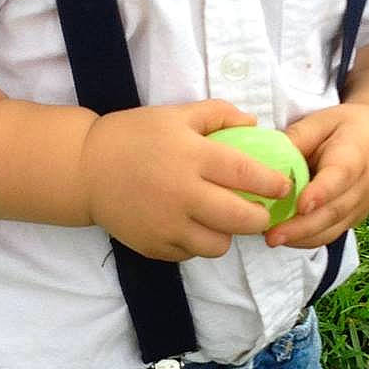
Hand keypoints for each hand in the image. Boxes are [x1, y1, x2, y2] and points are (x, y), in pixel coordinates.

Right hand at [80, 101, 295, 258]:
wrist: (85, 169)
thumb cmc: (133, 136)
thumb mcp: (175, 114)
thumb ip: (218, 114)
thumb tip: (254, 124)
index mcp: (192, 157)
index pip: (247, 176)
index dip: (273, 184)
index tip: (283, 186)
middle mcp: (183, 194)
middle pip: (242, 219)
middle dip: (260, 217)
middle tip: (259, 210)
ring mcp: (168, 225)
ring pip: (219, 244)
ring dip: (227, 234)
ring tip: (220, 219)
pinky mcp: (154, 246)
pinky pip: (191, 253)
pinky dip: (197, 242)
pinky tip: (191, 225)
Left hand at [266, 102, 368, 249]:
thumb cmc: (351, 130)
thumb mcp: (324, 121)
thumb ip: (298, 137)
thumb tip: (268, 155)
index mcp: (353, 157)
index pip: (339, 177)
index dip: (321, 193)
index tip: (301, 204)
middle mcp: (360, 188)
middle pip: (332, 212)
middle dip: (301, 227)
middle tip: (272, 235)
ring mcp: (358, 208)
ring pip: (331, 230)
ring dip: (300, 239)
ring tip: (272, 239)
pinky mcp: (351, 220)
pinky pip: (329, 234)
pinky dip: (306, 240)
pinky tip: (283, 238)